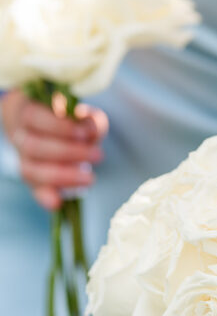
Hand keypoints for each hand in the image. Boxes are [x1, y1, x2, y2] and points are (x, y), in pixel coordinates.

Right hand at [1, 89, 108, 209]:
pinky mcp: (33, 180)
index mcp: (27, 112)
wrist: (50, 131)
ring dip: (64, 175)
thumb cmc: (67, 120)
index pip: (34, 117)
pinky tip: (57, 203)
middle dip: (68, 152)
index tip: (84, 134)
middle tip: (97, 155)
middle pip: (33, 146)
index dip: (59, 127)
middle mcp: (20, 137)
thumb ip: (88, 120)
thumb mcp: (81, 113)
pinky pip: (35, 190)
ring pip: (33, 170)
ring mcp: (24, 160)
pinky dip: (45, 197)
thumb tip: (91, 130)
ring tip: (89, 178)